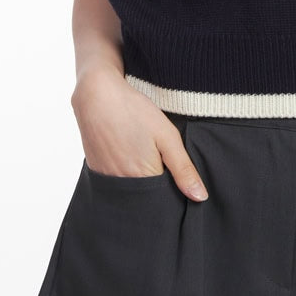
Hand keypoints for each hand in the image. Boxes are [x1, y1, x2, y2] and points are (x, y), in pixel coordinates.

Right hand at [71, 67, 208, 202]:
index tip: (173, 172)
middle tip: (156, 156)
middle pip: (146, 198)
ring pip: (131, 190)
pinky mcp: (95, 171)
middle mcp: (123, 185)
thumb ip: (183, 169)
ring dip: (139, 179)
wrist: (97, 95)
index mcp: (144, 178)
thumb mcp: (167, 136)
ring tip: (140, 151)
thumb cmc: (134, 112)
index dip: (173, 189)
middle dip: (156, 186)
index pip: (164, 199)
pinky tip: (126, 152)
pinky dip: (123, 173)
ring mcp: (107, 179)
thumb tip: (200, 197)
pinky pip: (115, 182)